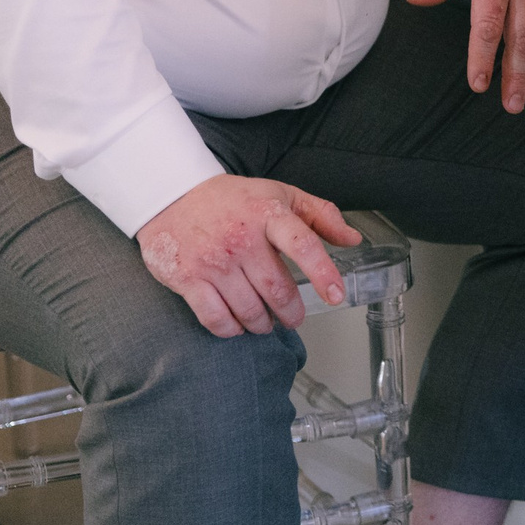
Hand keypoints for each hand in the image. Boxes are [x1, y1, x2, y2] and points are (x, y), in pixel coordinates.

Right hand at [134, 175, 359, 336]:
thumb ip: (320, 215)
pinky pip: (216, 319)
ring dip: (263, 324)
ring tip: (266, 322)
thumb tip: (352, 239)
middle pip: (277, 289)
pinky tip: (237, 325)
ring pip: (249, 310)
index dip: (323, 273)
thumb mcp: (280, 194)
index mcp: (268, 213)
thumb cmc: (232, 199)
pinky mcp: (189, 278)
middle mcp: (241, 238)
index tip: (336, 296)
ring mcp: (214, 260)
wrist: (172, 196)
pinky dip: (232, 329)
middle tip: (293, 317)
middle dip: (291, 312)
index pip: (303, 244)